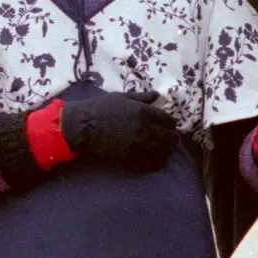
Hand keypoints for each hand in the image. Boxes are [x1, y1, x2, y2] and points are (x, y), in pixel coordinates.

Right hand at [59, 90, 177, 171]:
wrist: (84, 125)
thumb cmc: (102, 107)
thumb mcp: (123, 97)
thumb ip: (142, 97)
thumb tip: (157, 95)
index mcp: (144, 111)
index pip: (169, 120)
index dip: (171, 124)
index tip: (169, 126)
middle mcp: (145, 128)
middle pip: (169, 137)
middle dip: (172, 138)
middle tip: (171, 140)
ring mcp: (138, 144)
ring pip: (162, 152)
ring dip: (166, 152)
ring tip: (166, 151)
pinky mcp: (130, 157)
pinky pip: (150, 163)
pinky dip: (156, 163)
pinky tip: (157, 162)